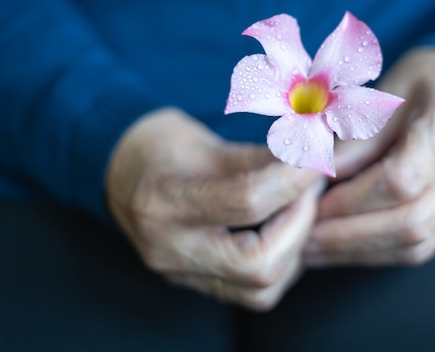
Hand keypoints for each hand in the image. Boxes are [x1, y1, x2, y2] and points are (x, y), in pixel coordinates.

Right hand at [106, 108, 322, 309]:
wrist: (117, 172)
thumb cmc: (158, 147)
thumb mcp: (204, 141)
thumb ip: (259, 158)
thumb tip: (310, 161)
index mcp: (163, 203)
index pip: (247, 201)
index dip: (294, 179)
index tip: (316, 160)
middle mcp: (169, 250)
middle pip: (258, 265)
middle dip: (300, 223)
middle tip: (311, 189)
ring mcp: (180, 274)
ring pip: (260, 290)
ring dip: (294, 249)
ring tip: (298, 209)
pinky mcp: (193, 283)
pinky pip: (251, 293)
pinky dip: (280, 264)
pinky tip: (283, 232)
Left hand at [304, 47, 434, 266]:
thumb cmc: (421, 82)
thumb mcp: (384, 93)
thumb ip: (355, 138)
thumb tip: (315, 179)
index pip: (402, 178)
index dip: (352, 198)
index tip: (312, 203)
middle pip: (411, 219)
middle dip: (349, 235)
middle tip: (304, 236)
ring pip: (417, 243)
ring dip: (359, 251)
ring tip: (314, 248)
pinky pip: (422, 248)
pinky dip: (377, 253)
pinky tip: (342, 249)